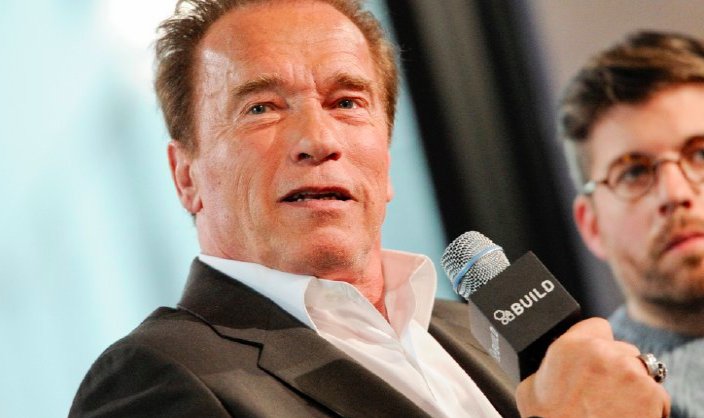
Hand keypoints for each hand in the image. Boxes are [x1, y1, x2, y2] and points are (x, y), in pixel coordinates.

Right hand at [515, 317, 669, 417]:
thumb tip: (553, 364)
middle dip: (617, 366)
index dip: (598, 344)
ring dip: (633, 384)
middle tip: (604, 390)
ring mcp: (630, 373)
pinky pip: (658, 394)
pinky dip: (648, 406)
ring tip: (616, 406)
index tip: (596, 359)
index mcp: (571, 346)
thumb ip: (548, 365)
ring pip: (642, 370)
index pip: (598, 326)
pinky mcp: (652, 394)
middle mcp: (602, 354)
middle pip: (623, 349)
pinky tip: (628, 415)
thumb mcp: (530, 386)